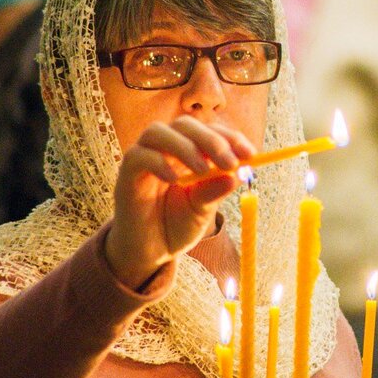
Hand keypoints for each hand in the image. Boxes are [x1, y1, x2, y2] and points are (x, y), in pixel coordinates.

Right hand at [105, 116, 255, 289]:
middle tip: (230, 162)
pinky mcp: (126, 174)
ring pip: (158, 131)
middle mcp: (165, 149)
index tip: (251, 154)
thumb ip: (213, 192)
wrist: (148, 253)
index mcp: (188, 152)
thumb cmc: (175, 226)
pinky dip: (157, 162)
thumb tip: (235, 177)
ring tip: (201, 169)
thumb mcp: (202, 210)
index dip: (230, 138)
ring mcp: (144, 158)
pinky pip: (138, 156)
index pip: (209, 131)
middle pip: (184, 125)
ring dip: (184, 146)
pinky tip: (174, 179)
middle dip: (211, 139)